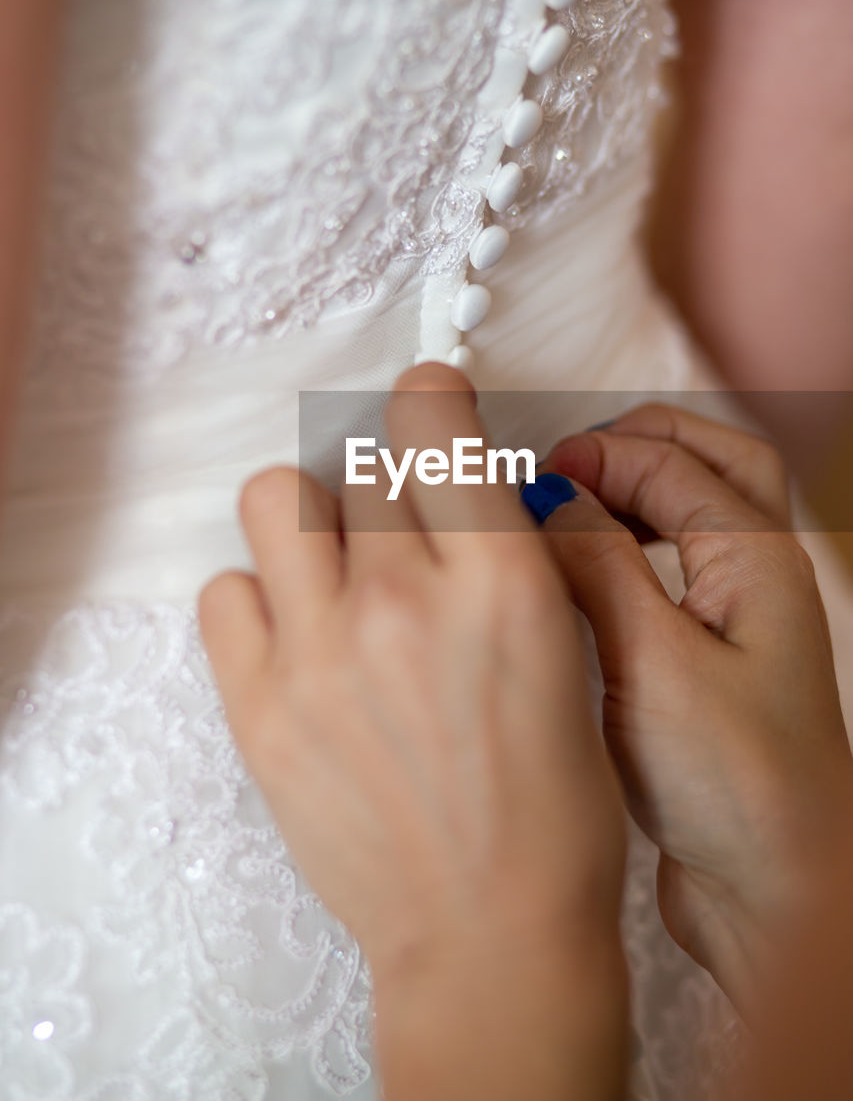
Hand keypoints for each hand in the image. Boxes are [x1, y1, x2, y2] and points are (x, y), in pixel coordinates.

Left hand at [198, 363, 627, 1100]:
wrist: (489, 932)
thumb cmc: (553, 804)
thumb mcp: (565, 652)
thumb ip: (510, 555)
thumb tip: (461, 485)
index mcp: (500, 580)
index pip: (432, 422)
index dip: (427, 401)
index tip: (426, 412)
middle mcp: (403, 600)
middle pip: (355, 462)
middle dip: (382, 485)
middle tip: (399, 536)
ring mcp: (320, 653)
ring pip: (276, 497)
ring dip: (309, 518)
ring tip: (335, 571)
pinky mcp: (260, 708)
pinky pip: (225, 591)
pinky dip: (259, 599)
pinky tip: (301, 639)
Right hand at [536, 403, 852, 1011]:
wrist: (776, 895)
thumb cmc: (736, 787)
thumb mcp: (652, 661)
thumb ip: (597, 567)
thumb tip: (546, 498)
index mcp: (758, 562)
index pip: (675, 464)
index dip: (599, 455)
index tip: (533, 475)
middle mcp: (758, 579)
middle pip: (714, 462)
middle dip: (639, 443)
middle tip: (567, 461)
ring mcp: (739, 620)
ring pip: (695, 514)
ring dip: (636, 492)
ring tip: (568, 507)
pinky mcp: (710, 663)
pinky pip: (675, 570)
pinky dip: (631, 547)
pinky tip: (583, 578)